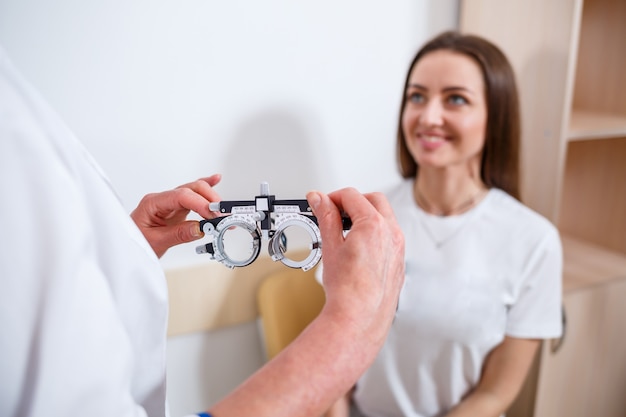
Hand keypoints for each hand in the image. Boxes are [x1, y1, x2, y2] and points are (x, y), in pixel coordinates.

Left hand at [130, 174, 221, 257]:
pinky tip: (216, 179)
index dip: (200, 203)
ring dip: (211, 199)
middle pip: (190, 189)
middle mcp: (163, 200)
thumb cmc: (136, 242)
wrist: (126, 249)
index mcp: (153, 203)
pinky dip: (205, 188)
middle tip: (221, 215)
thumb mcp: (155, 242)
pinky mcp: (177, 209)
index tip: (212, 214)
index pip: (181, 196)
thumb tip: (200, 228)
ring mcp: (171, 203)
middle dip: (209, 199)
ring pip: (195, 191)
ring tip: (223, 212)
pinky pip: (193, 196)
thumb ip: (178, 234)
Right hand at [207, 188, 403, 416]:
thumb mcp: (330, 245)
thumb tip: (319, 200)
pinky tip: (357, 247)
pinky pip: (389, 236)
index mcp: (374, 224)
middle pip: (373, 200)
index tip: (321, 203)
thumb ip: (326, 217)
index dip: (332, 197)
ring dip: (365, 216)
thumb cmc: (348, 288)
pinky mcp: (399, 261)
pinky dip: (375, 233)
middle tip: (333, 211)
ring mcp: (398, 247)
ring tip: (343, 231)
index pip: (351, 196)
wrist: (360, 317)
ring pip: (384, 218)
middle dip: (352, 201)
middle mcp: (391, 233)